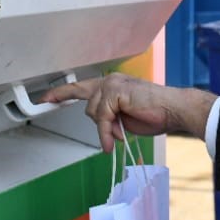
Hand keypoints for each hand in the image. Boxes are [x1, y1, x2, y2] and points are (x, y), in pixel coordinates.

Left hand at [42, 74, 216, 151]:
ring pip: (93, 113)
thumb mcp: (125, 117)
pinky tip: (117, 139)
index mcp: (112, 84)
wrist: (174, 110)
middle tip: (112, 137)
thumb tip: (104, 128)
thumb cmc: (155, 113)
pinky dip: (108, 131)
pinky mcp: (115, 92)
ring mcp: (112, 84)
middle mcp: (110, 80)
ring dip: (106, 129)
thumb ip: (110, 117)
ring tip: (122, 136)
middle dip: (100, 123)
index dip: (61, 93)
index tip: (45, 98)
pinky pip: (102, 117)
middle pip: (87, 104)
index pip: (81, 87)